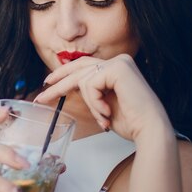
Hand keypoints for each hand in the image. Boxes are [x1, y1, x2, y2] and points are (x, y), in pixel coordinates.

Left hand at [34, 54, 172, 142]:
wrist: (149, 130)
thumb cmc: (131, 122)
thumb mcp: (102, 104)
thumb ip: (90, 92)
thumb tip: (69, 86)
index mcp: (116, 68)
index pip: (83, 66)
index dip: (63, 74)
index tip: (47, 84)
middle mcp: (118, 61)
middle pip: (78, 68)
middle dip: (58, 82)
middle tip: (42, 96)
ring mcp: (119, 62)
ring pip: (82, 80)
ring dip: (89, 104)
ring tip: (102, 116)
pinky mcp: (118, 68)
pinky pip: (90, 85)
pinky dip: (94, 102)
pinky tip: (107, 111)